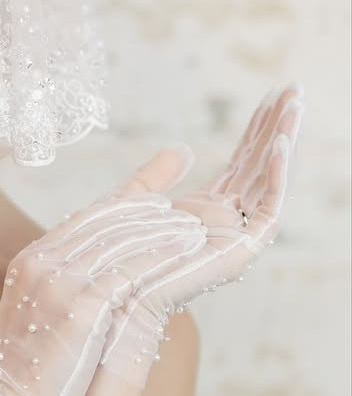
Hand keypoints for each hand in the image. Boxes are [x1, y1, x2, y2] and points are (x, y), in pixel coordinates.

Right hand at [0, 187, 206, 395]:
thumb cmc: (32, 374)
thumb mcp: (43, 316)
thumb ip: (71, 287)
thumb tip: (112, 278)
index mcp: (30, 260)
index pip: (91, 214)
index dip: (135, 189)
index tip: (169, 166)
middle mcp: (41, 262)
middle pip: (109, 220)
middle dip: (156, 207)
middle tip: (195, 200)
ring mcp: (57, 283)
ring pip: (123, 241)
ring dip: (167, 230)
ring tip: (203, 224)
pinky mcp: (79, 308)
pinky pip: (130, 272)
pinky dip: (162, 259)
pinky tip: (189, 254)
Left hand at [98, 84, 303, 384]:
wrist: (101, 307)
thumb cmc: (105, 262)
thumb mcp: (129, 204)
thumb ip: (156, 178)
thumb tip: (182, 148)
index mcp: (202, 215)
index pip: (238, 166)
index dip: (253, 133)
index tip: (269, 97)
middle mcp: (224, 226)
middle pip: (258, 168)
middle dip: (274, 128)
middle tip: (293, 89)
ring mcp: (235, 239)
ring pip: (267, 181)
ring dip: (282, 141)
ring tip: (294, 103)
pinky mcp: (240, 252)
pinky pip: (267, 207)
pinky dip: (276, 175)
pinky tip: (278, 143)